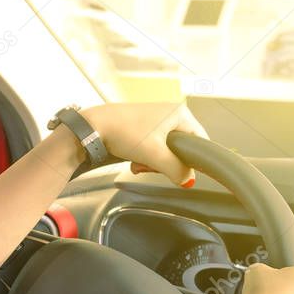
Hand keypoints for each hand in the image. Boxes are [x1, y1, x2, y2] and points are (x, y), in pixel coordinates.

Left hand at [79, 101, 209, 187]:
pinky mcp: (143, 126)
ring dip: (154, 162)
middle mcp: (170, 113)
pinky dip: (145, 156)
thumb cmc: (123, 132)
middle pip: (182, 148)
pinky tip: (134, 160)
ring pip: (166, 150)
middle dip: (167, 162)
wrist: (93, 127)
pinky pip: (153, 147)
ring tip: (140, 162)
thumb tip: (188, 180)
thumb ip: (177, 170)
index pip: (200, 141)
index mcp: (180, 113)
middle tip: (153, 166)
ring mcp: (156, 119)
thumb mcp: (155, 155)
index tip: (183, 172)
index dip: (193, 160)